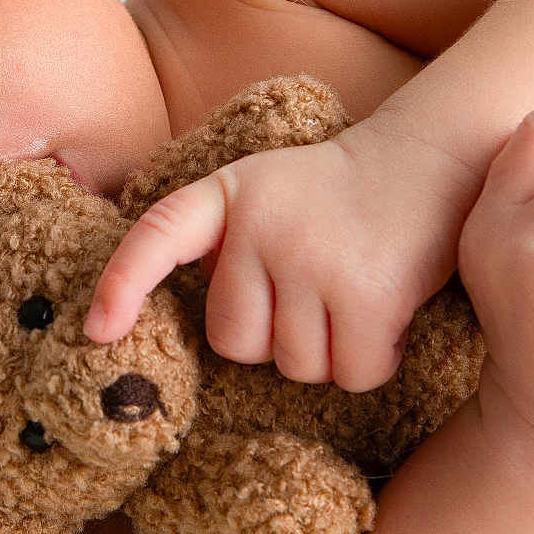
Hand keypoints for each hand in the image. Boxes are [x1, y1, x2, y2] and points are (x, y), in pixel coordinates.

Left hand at [82, 115, 481, 391]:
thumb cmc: (343, 193)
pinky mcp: (369, 294)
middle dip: (277, 337)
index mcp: (230, 193)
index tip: (98, 332)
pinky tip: (390, 313)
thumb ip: (228, 242)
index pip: (159, 235)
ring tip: (358, 292)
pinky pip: (350, 375)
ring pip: (295, 366)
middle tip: (320, 290)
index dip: (122, 284)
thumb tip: (213, 329)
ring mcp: (314, 258)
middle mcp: (262, 223)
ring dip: (330, 351)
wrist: (435, 158)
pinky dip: (374, 361)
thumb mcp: (270, 191)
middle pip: (235, 341)